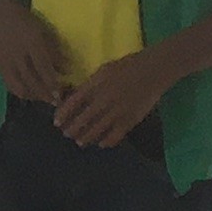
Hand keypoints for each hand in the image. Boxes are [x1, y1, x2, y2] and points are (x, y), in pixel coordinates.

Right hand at [0, 7, 73, 104]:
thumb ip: (53, 49)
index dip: (52, 81)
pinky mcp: (0, 67)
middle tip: (56, 100)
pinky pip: (10, 84)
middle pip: (31, 80)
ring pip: (20, 85)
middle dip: (45, 93)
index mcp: (31, 42)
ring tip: (44, 98)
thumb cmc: (25, 20)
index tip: (61, 92)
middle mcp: (19, 54)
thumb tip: (65, 67)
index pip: (43, 67)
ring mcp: (8, 62)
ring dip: (34, 95)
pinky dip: (21, 92)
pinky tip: (30, 94)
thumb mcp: (43, 30)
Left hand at [53, 47, 175, 148]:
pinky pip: (115, 135)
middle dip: (72, 129)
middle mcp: (104, 99)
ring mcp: (118, 110)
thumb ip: (90, 84)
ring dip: (86, 137)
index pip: (74, 102)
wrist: (154, 70)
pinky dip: (107, 141)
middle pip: (83, 119)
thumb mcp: (104, 70)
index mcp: (96, 84)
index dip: (63, 114)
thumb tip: (76, 98)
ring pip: (97, 130)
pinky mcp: (131, 119)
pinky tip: (102, 143)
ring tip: (80, 141)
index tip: (57, 122)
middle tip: (67, 134)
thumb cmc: (128, 66)